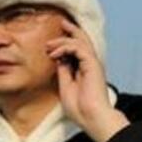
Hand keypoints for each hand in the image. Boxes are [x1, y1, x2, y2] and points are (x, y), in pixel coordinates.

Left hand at [46, 19, 128, 141]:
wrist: (91, 117)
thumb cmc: (79, 108)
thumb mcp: (65, 86)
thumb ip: (63, 71)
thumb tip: (58, 59)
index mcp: (84, 70)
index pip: (76, 50)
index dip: (64, 43)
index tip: (50, 45)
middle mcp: (90, 65)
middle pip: (82, 41)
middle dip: (70, 31)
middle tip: (59, 24)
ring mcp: (92, 64)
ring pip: (80, 41)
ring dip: (63, 40)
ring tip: (48, 45)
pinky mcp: (92, 64)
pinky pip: (78, 48)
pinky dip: (65, 47)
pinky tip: (54, 53)